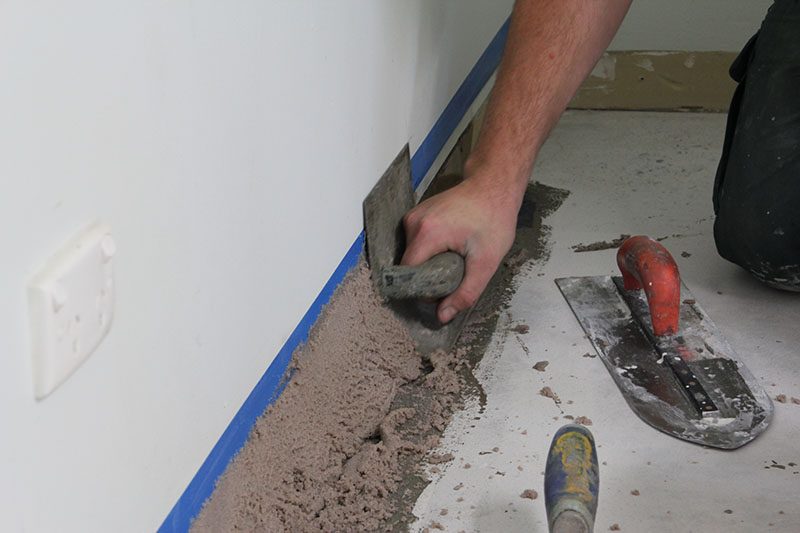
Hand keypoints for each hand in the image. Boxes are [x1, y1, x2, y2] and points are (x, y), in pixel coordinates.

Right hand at [401, 177, 519, 322]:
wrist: (494, 185)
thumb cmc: (494, 218)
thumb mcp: (486, 261)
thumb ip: (466, 292)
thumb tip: (443, 316)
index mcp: (426, 233)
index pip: (408, 274)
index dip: (422, 289)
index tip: (442, 292)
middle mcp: (413, 223)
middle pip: (408, 265)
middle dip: (427, 278)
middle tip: (453, 276)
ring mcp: (413, 216)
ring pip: (411, 255)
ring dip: (428, 264)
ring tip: (453, 260)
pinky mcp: (416, 215)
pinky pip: (415, 243)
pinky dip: (429, 252)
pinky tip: (449, 248)